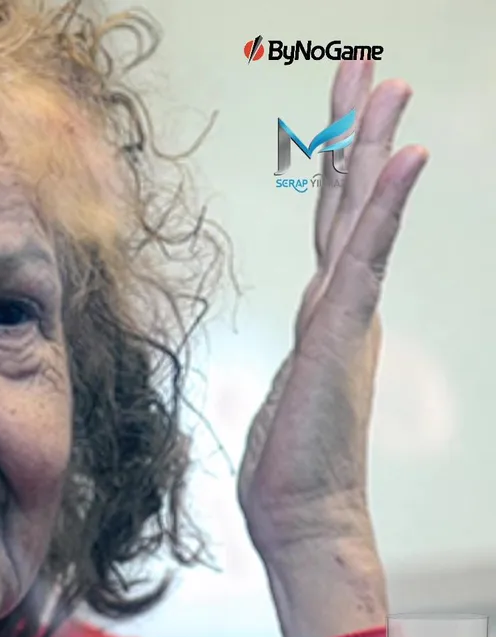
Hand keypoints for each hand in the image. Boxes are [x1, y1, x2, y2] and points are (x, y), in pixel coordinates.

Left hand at [236, 61, 428, 636]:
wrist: (299, 513)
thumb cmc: (289, 465)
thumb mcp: (284, 399)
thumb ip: (299, 370)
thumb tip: (299, 370)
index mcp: (326, 315)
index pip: (332, 228)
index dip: (340, 173)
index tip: (348, 120)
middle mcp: (341, 305)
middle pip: (349, 204)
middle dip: (357, 135)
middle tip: (368, 71)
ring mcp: (345, 315)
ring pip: (358, 214)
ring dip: (370, 147)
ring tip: (385, 85)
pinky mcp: (340, 332)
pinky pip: (365, 255)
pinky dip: (387, 206)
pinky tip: (405, 159)